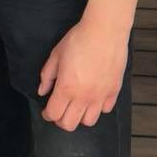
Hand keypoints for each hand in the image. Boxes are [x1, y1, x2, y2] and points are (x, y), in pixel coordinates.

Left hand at [38, 14, 128, 131]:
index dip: (47, 114)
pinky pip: (105, 110)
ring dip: (80, 116)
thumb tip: (42, 91)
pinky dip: (98, 108)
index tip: (46, 110)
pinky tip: (93, 97)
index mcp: (66, 88)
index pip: (54, 114)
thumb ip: (47, 75)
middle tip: (60, 108)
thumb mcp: (56, 54)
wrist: (104, 31)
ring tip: (77, 104)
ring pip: (89, 122)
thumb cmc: (79, 40)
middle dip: (61, 119)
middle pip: (69, 124)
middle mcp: (83, 97)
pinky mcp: (113, 92)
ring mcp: (100, 96)